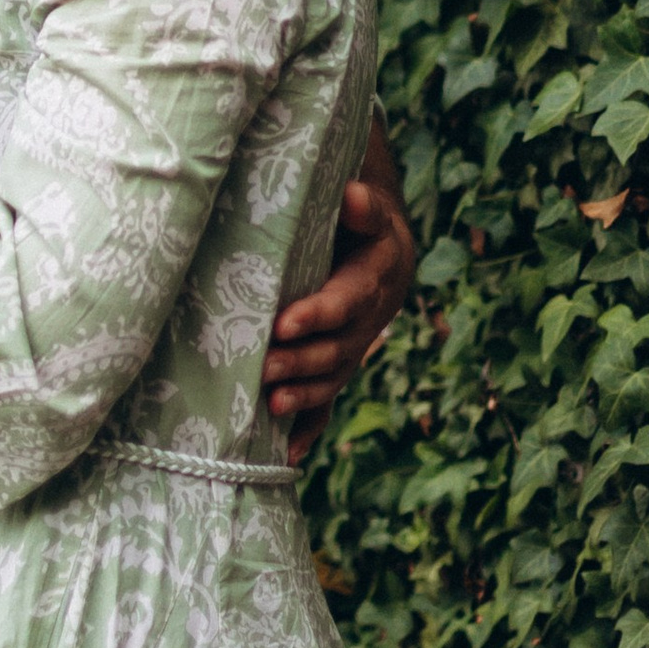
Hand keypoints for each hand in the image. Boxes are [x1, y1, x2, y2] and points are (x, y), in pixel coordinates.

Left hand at [263, 117, 415, 459]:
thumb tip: (352, 194)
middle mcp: (366, 324)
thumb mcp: (369, 210)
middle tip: (264, 367)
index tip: (284, 323)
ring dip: (303, 395)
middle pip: (335, 349)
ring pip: (330, 379)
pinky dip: (309, 427)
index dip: (318, 314)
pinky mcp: (338, 367)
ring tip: (271, 406)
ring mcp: (352, 350)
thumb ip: (363, 207)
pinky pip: (327, 403)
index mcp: (373, 282)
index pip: (345, 301)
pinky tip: (287, 453)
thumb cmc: (362, 224)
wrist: (384, 255)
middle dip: (301, 362)